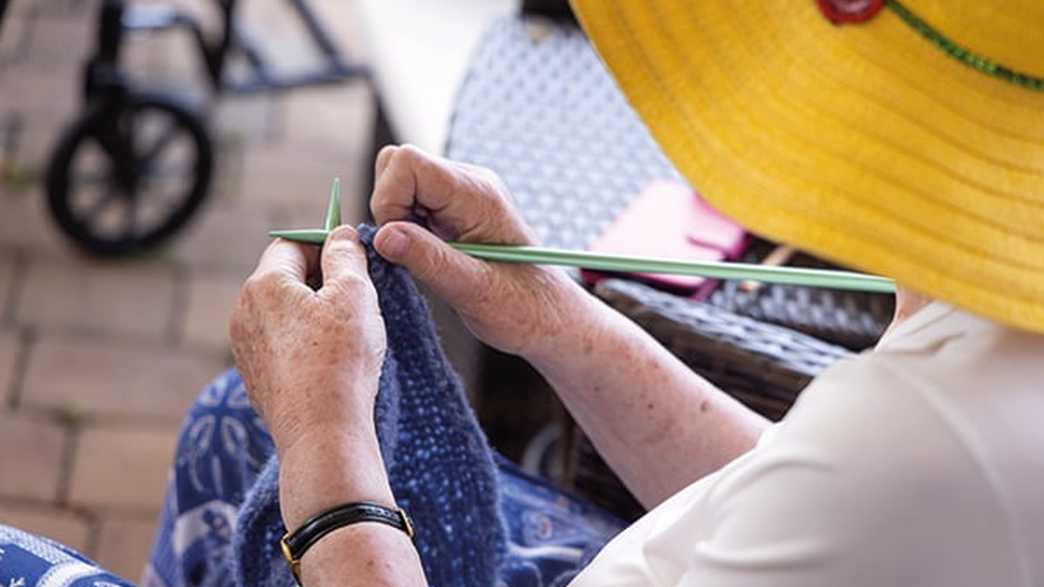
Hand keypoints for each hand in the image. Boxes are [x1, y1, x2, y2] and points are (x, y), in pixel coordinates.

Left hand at [229, 226, 386, 453]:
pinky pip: (282, 346)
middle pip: (286, 279)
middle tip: (357, 301)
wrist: (322, 432)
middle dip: (322, 283)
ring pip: (284, 314)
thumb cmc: (340, 361)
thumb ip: (346, 255)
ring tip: (348, 337)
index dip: (325, 247)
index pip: (293, 244)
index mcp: (264, 284)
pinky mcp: (256, 377)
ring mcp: (246, 347)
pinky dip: (306, 345)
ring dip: (315, 315)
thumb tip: (340, 234)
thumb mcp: (355, 294)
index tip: (353, 263)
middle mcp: (244, 312)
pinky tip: (332, 363)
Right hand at [370, 145, 581, 358]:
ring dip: (397, 219)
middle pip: (398, 164)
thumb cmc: (522, 307)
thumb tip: (382, 236)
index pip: (407, 162)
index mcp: (477, 195)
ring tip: (426, 256)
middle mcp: (470, 183)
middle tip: (412, 251)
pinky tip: (430, 254)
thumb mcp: (472, 291)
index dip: (389, 200)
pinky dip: (406, 226)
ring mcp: (462, 193)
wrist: (548, 315)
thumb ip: (427, 260)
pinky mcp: (456, 207)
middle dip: (389, 208)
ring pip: (401, 181)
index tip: (398, 242)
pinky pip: (413, 199)